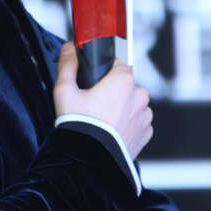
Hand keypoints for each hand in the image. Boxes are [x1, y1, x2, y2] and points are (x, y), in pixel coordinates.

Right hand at [53, 41, 152, 159]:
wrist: (88, 161)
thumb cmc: (79, 126)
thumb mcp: (65, 91)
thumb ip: (68, 65)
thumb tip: (69, 48)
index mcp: (124, 80)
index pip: (118, 64)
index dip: (104, 71)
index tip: (94, 82)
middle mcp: (139, 96)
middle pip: (125, 85)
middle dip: (112, 91)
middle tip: (93, 104)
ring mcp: (144, 116)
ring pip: (132, 104)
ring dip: (120, 109)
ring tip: (101, 121)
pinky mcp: (145, 134)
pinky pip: (136, 123)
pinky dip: (126, 125)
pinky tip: (110, 132)